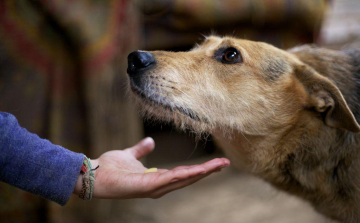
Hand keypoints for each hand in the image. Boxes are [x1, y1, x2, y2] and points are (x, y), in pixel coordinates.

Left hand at [73, 137, 229, 198]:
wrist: (93, 174)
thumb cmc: (110, 167)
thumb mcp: (130, 154)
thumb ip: (141, 149)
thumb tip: (151, 141)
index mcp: (157, 178)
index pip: (183, 174)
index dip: (199, 169)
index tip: (215, 162)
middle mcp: (159, 186)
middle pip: (189, 178)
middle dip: (207, 171)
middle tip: (225, 163)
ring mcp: (155, 188)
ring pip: (184, 179)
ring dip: (202, 172)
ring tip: (219, 165)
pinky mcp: (148, 186)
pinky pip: (171, 179)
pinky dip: (187, 175)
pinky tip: (199, 170)